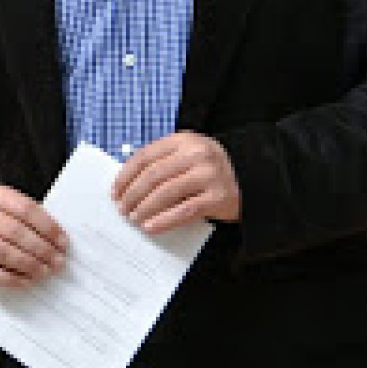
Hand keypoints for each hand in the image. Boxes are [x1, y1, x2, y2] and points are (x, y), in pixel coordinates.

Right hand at [0, 184, 66, 287]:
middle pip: (15, 232)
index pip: (26, 210)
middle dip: (41, 249)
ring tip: (45, 271)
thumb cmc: (1, 216)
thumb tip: (59, 243)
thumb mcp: (15, 205)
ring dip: (28, 264)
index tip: (63, 243)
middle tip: (58, 262)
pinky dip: (10, 279)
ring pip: (2, 252)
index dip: (48, 227)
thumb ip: (33, 219)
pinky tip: (27, 281)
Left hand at [112, 132, 240, 232]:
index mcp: (184, 140)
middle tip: (122, 209)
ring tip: (134, 219)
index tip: (115, 192)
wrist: (251, 179)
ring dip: (145, 208)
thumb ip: (163, 163)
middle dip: (133, 195)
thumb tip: (127, 185)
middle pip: (153, 175)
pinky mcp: (218, 197)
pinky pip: (184, 211)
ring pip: (166, 193)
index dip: (126, 176)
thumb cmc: (209, 170)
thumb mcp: (187, 156)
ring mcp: (209, 175)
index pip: (145, 156)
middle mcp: (197, 154)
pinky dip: (164, 220)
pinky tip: (151, 227)